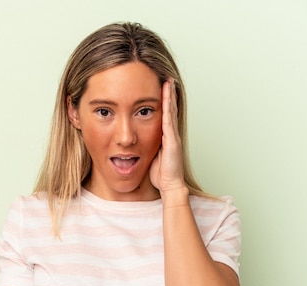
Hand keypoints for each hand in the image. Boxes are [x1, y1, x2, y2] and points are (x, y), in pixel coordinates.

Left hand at [149, 78, 186, 194]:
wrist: (169, 186)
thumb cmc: (160, 174)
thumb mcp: (149, 155)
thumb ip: (146, 145)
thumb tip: (134, 142)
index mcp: (165, 136)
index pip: (163, 115)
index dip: (162, 101)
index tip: (159, 88)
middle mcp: (171, 133)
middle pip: (169, 109)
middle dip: (167, 94)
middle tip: (166, 78)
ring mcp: (173, 135)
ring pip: (170, 111)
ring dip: (169, 95)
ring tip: (167, 81)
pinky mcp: (172, 139)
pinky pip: (168, 119)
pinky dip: (168, 106)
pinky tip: (166, 96)